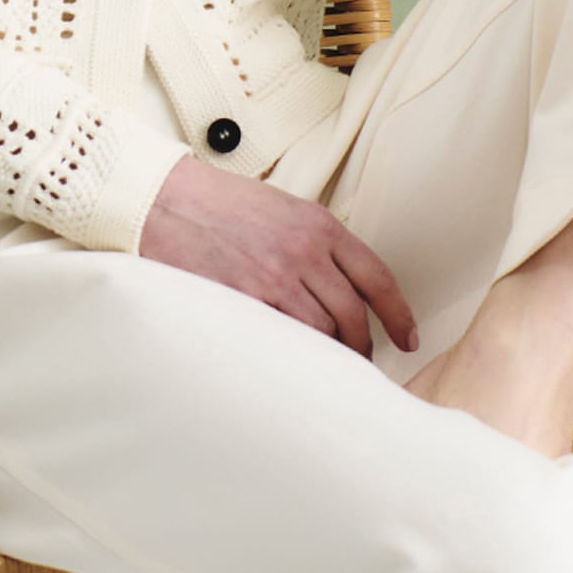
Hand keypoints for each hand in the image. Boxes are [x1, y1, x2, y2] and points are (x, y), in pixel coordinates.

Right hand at [137, 153, 420, 362]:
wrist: (166, 200)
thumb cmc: (220, 204)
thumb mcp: (283, 208)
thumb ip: (317, 244)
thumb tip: (342, 288)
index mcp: (319, 225)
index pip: (377, 277)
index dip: (398, 315)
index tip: (406, 338)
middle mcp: (303, 252)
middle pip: (353, 315)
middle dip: (362, 347)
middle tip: (361, 364)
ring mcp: (274, 279)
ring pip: (322, 334)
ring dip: (329, 357)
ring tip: (326, 371)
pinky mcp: (243, 301)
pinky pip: (282, 341)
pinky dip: (293, 358)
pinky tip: (293, 367)